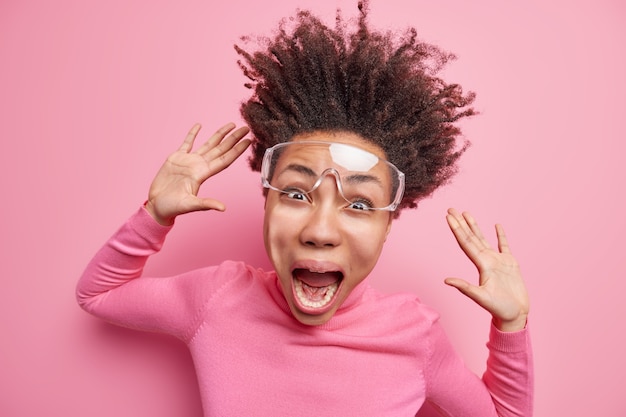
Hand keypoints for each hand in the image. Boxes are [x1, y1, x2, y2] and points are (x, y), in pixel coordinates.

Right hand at [145, 123, 250, 225]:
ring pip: (208, 144)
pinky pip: (187, 143)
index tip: (249, 141)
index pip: (225, 159)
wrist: (157, 205)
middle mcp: (199, 166)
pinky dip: (193, 134)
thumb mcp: (190, 205)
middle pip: (221, 149)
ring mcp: (189, 161)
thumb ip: (206, 204)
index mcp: (203, 174)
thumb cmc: (172, 208)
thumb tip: (223, 208)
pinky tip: (199, 125)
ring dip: (220, 134)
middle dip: (234, 138)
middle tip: (246, 128)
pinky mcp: (176, 158)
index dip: (237, 150)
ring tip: (231, 125)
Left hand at [444, 208, 528, 331]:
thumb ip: (465, 288)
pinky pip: (504, 245)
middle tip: (451, 208)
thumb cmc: (499, 309)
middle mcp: (487, 260)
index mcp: (481, 265)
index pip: (465, 243)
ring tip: (467, 213)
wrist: (515, 315)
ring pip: (483, 239)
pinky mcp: (510, 263)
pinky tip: (497, 225)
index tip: (449, 217)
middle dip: (461, 223)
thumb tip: (446, 280)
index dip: (457, 229)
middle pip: (471, 237)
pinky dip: (500, 235)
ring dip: (475, 226)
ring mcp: (498, 261)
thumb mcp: (481, 298)